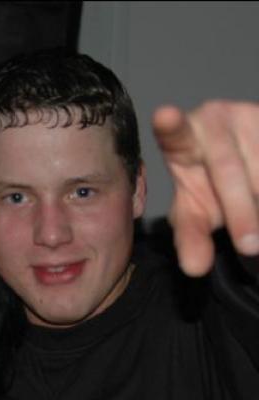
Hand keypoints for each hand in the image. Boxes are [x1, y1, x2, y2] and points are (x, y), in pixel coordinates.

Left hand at [152, 100, 258, 275]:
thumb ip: (191, 239)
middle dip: (240, 211)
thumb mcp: (196, 215)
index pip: (173, 133)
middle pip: (227, 170)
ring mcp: (250, 114)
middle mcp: (215, 120)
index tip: (165, 116)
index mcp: (182, 141)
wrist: (246, 171)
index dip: (171, 125)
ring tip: (255, 233)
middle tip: (249, 247)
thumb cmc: (209, 189)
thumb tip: (195, 268)